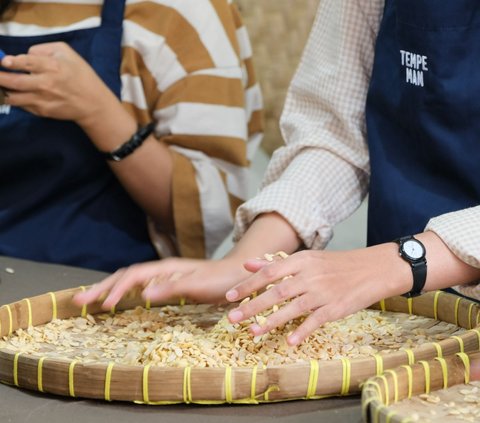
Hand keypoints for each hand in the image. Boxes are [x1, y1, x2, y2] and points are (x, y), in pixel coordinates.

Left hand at [0, 42, 116, 123]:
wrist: (93, 104)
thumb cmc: (81, 76)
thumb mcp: (67, 53)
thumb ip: (44, 49)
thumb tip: (26, 55)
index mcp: (53, 67)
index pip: (25, 62)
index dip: (10, 62)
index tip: (4, 61)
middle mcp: (46, 84)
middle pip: (14, 81)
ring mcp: (43, 99)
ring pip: (13, 97)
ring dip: (2, 91)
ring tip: (0, 86)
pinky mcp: (42, 111)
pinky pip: (22, 105)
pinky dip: (14, 99)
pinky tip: (10, 94)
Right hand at [73, 257, 249, 309]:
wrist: (238, 275)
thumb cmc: (221, 281)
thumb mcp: (198, 285)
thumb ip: (172, 287)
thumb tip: (144, 292)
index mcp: (166, 268)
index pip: (133, 276)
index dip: (116, 289)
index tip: (101, 305)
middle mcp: (162, 269)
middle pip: (125, 275)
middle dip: (102, 286)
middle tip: (78, 300)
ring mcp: (164, 275)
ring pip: (130, 279)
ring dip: (109, 288)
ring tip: (89, 300)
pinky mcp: (169, 283)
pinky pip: (139, 285)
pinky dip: (123, 292)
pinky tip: (118, 299)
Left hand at [225, 246, 410, 345]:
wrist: (374, 268)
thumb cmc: (337, 264)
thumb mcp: (307, 258)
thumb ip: (276, 262)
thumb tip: (248, 263)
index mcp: (301, 260)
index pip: (268, 272)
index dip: (247, 284)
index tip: (229, 296)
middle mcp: (310, 275)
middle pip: (276, 291)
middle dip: (252, 305)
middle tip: (232, 318)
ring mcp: (323, 292)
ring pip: (292, 307)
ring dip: (271, 321)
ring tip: (253, 332)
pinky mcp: (336, 308)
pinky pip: (316, 321)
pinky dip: (302, 331)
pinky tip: (289, 342)